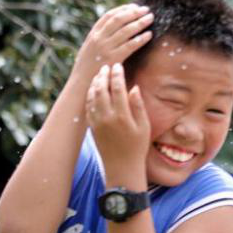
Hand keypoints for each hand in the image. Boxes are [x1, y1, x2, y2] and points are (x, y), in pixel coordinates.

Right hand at [72, 4, 153, 84]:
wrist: (80, 85)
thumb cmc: (86, 69)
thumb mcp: (88, 50)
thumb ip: (98, 39)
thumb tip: (113, 30)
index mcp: (92, 35)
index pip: (109, 16)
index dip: (123, 9)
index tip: (134, 6)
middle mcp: (98, 39)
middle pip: (119, 19)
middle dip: (133, 12)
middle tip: (146, 10)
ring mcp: (105, 49)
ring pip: (126, 30)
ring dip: (140, 22)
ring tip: (150, 18)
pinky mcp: (113, 59)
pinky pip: (130, 45)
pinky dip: (140, 39)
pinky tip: (149, 35)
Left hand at [86, 62, 150, 186]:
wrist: (121, 167)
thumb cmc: (137, 147)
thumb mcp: (143, 126)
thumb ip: (138, 106)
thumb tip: (133, 87)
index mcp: (122, 116)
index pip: (118, 89)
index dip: (117, 75)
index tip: (118, 65)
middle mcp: (107, 118)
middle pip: (102, 90)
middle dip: (103, 76)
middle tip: (106, 66)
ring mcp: (97, 123)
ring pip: (92, 98)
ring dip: (95, 84)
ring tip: (99, 74)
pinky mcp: (92, 128)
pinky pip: (88, 108)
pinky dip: (90, 96)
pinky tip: (93, 90)